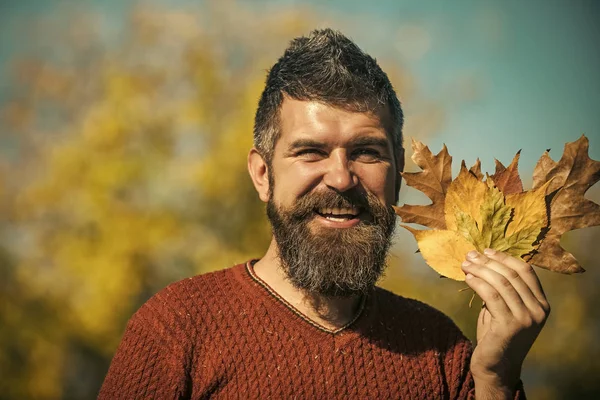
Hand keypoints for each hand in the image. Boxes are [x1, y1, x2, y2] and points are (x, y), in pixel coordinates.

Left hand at [461, 249, 549, 396]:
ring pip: (501, 283)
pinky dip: (478, 283)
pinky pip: (492, 296)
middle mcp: (539, 311)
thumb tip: (483, 258)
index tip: (485, 251)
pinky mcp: (510, 326)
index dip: (504, 258)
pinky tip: (468, 278)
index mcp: (542, 304)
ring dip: (480, 270)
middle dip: (488, 262)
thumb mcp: (504, 307)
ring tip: (465, 264)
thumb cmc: (496, 334)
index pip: (526, 271)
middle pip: (512, 275)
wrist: (495, 366)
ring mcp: (526, 319)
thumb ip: (502, 287)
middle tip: (470, 255)